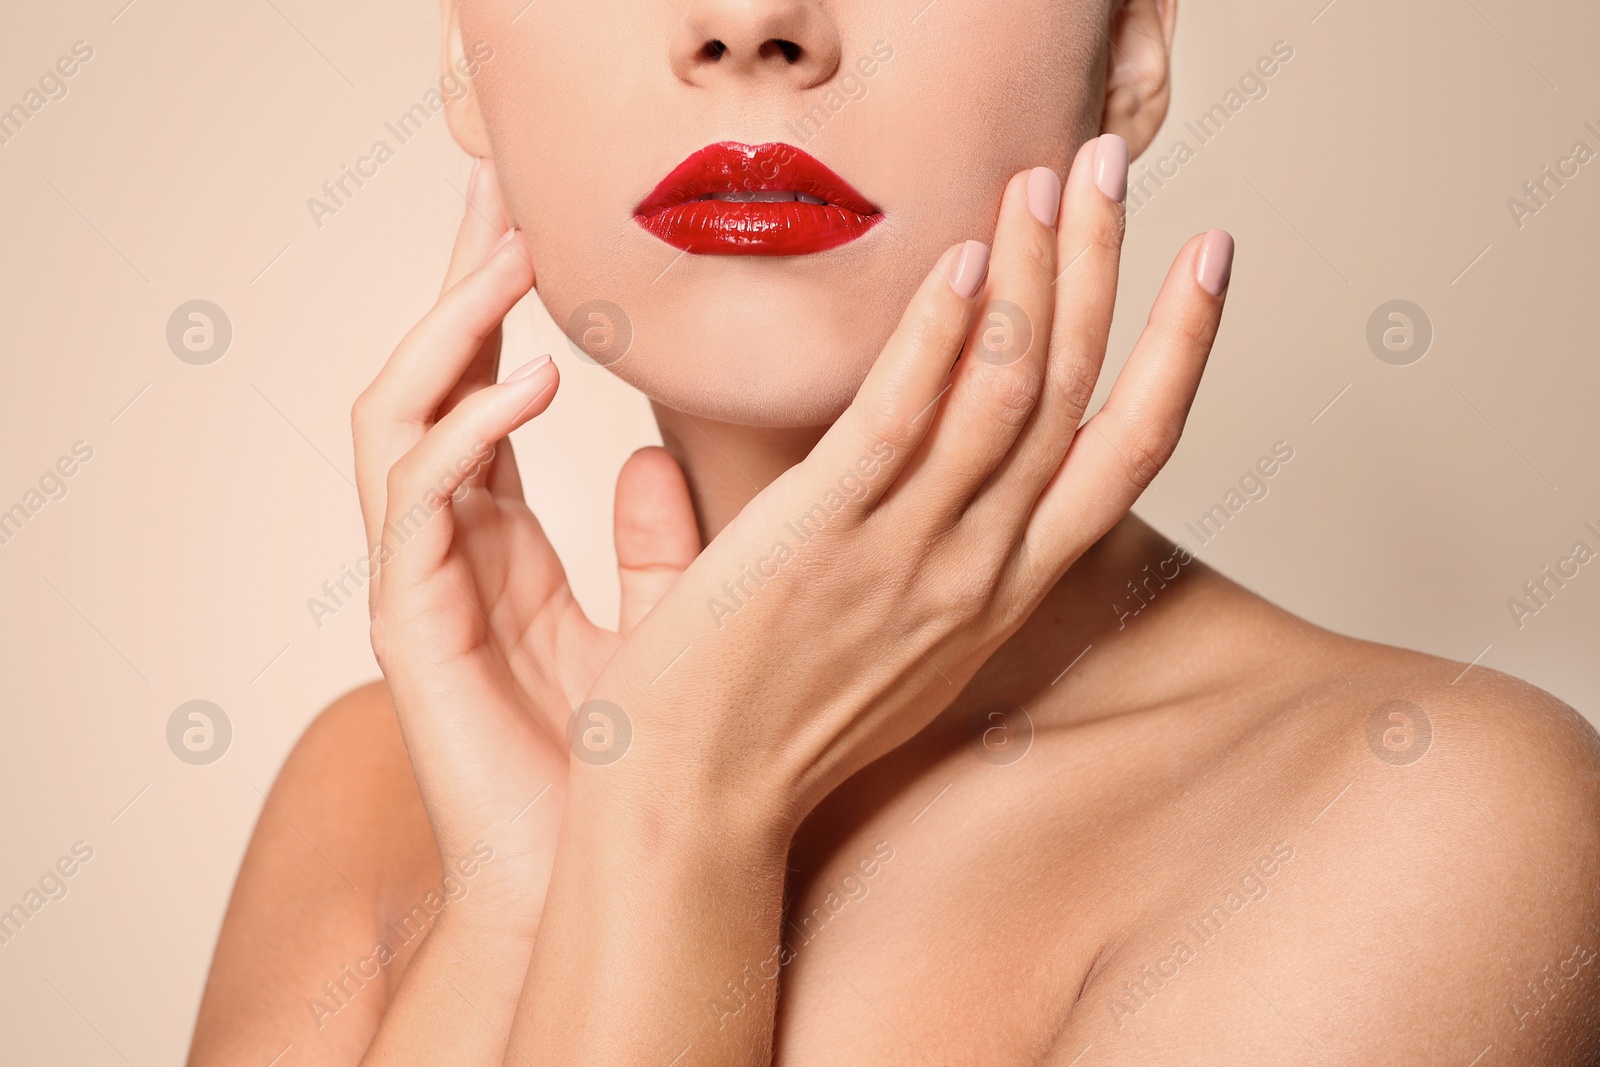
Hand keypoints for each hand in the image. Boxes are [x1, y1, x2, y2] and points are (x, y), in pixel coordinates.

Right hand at [352, 157, 700, 927]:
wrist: (603, 876)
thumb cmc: (630, 758)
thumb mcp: (661, 621)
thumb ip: (654, 541)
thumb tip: (653, 454)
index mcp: (499, 543)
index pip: (480, 396)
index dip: (497, 310)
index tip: (536, 223)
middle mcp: (447, 551)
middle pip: (424, 384)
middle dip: (453, 287)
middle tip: (499, 196)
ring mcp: (419, 584)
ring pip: (394, 424)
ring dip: (448, 336)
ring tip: (508, 266)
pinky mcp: (409, 626)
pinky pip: (413, 504)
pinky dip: (461, 435)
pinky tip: (523, 389)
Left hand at [582, 135, 1232, 834]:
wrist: (693, 809)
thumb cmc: (773, 724)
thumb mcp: (885, 641)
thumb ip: (914, 546)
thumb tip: (902, 453)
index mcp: (999, 591)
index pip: (1123, 455)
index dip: (1176, 352)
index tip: (1204, 265)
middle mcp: (977, 571)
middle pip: (1074, 396)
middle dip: (1106, 268)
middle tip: (1115, 164)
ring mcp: (906, 557)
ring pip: (1004, 394)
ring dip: (1033, 274)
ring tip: (1043, 180)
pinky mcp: (822, 543)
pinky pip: (898, 424)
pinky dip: (935, 338)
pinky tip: (957, 264)